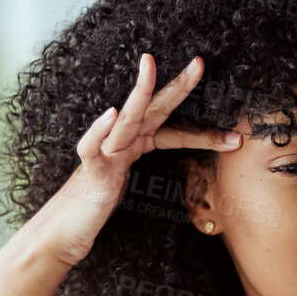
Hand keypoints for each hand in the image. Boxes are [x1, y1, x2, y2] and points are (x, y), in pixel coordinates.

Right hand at [33, 52, 242, 266]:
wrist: (64, 231)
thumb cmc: (96, 207)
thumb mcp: (129, 185)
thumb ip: (146, 171)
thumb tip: (175, 169)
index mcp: (133, 146)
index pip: (172, 131)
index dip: (201, 130)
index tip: (232, 133)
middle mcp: (120, 144)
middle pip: (152, 109)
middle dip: (177, 87)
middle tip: (200, 63)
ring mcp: (104, 156)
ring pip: (124, 120)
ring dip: (138, 93)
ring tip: (149, 66)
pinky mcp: (90, 175)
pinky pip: (91, 149)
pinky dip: (98, 131)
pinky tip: (110, 114)